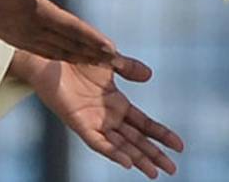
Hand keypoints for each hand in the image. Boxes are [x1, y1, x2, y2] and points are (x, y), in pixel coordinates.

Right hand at [0, 0, 115, 63]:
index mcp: (38, 12)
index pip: (72, 28)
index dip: (93, 38)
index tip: (112, 49)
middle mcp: (33, 29)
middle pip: (70, 45)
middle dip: (93, 53)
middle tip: (115, 62)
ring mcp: (24, 37)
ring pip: (58, 51)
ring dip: (79, 57)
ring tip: (97, 62)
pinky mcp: (16, 39)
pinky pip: (45, 52)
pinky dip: (61, 56)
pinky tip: (67, 56)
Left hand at [9, 50, 184, 177]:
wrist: (49, 59)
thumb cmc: (76, 59)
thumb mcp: (109, 61)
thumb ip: (129, 67)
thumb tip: (150, 75)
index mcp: (117, 104)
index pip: (145, 124)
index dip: (161, 134)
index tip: (179, 146)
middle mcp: (108, 117)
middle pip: (136, 140)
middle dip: (154, 154)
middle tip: (172, 169)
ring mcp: (94, 122)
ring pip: (121, 146)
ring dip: (138, 159)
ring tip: (154, 173)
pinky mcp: (79, 124)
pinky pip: (99, 142)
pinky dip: (113, 152)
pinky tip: (127, 162)